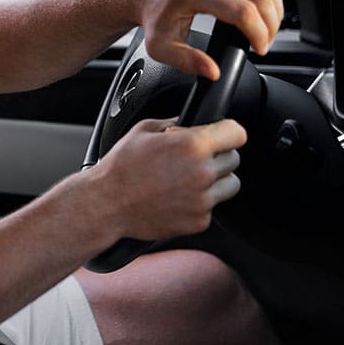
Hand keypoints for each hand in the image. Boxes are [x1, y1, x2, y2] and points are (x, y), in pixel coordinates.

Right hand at [91, 118, 243, 240]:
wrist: (106, 204)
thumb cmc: (121, 167)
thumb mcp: (143, 131)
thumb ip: (174, 122)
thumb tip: (192, 122)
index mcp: (192, 146)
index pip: (237, 133)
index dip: (228, 132)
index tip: (223, 134)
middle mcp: (203, 173)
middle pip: (234, 159)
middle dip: (217, 156)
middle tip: (193, 159)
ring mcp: (203, 200)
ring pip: (229, 185)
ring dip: (215, 180)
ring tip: (187, 179)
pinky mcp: (199, 221)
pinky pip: (212, 207)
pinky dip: (199, 202)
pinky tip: (177, 197)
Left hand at [134, 0, 282, 79]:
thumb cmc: (154, 17)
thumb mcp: (161, 47)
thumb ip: (187, 61)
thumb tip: (213, 71)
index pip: (243, 12)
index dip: (259, 34)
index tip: (259, 49)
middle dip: (271, 23)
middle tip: (265, 40)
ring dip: (275, 7)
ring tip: (266, 26)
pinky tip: (264, 7)